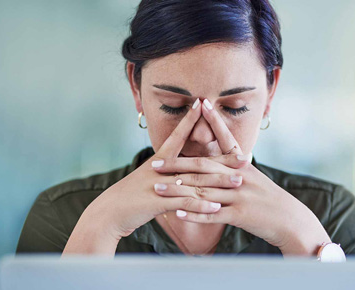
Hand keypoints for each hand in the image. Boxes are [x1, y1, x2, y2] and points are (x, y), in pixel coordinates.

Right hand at [82, 99, 226, 239]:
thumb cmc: (131, 196)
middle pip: (197, 161)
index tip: (202, 104)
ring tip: (238, 182)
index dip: (190, 119)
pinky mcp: (157, 202)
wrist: (109, 213)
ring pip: (194, 181)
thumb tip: (182, 167)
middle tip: (245, 157)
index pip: (177, 135)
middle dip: (222, 159)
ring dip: (218, 183)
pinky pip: (183, 203)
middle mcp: (161, 169)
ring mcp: (159, 185)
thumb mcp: (149, 178)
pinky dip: (200, 205)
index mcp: (160, 160)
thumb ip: (167, 171)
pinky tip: (216, 208)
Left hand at [152, 99, 331, 255]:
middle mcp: (240, 176)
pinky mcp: (239, 215)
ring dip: (178, 190)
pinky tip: (177, 212)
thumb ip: (236, 168)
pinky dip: (194, 213)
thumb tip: (222, 159)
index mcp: (243, 165)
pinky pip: (212, 214)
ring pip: (203, 190)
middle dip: (177, 164)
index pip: (226, 138)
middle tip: (155, 163)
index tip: (201, 103)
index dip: (214, 121)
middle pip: (204, 166)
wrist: (291, 221)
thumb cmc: (270, 199)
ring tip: (158, 188)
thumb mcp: (255, 178)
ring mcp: (239, 195)